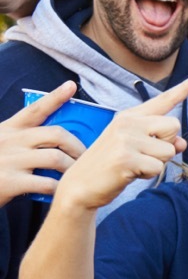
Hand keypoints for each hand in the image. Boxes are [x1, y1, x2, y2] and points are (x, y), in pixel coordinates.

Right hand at [0, 81, 85, 204]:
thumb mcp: (2, 146)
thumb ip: (24, 141)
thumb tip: (59, 140)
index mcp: (8, 129)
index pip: (35, 110)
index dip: (55, 97)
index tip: (71, 86)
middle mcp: (9, 141)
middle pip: (56, 134)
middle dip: (78, 146)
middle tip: (87, 157)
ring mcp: (10, 160)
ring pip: (56, 158)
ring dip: (73, 168)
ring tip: (78, 176)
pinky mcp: (10, 182)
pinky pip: (47, 183)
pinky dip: (60, 188)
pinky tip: (63, 192)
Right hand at [54, 76, 187, 210]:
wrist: (80, 186)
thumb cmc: (112, 167)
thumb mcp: (137, 149)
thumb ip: (161, 142)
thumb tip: (182, 143)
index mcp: (130, 116)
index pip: (163, 100)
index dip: (185, 89)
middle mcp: (128, 121)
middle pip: (174, 126)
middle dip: (166, 145)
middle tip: (142, 155)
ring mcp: (125, 138)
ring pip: (169, 149)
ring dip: (157, 163)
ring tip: (134, 165)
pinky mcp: (126, 157)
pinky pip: (158, 167)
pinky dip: (149, 175)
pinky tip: (130, 174)